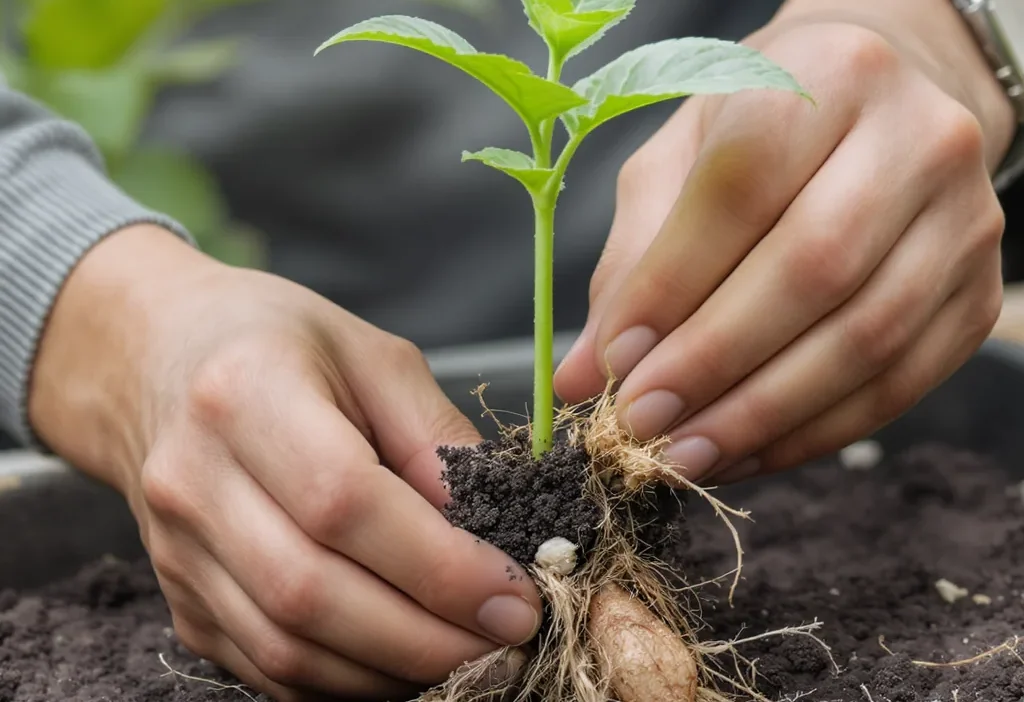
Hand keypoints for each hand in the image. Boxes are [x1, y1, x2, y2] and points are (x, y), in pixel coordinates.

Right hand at [29, 226, 540, 699]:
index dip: (438, 564)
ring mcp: (176, 551)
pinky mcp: (180, 600)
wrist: (158, 362)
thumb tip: (499, 527)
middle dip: (427, 637)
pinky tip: (402, 659)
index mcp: (245, 394)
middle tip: (508, 642)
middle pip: (311, 593)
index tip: (515, 596)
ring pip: (286, 648)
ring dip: (392, 670)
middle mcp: (192, 480)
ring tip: (468, 657)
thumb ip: (437, 439)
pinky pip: (266, 668)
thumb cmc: (279, 345)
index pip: (343, 502)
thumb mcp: (374, 358)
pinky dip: (346, 680)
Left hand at [555, 0, 1014, 484]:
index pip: (741, 190)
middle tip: (641, 424)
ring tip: (682, 455)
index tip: (613, 362)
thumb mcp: (678, 162)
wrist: (884, 116)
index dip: (672, 287)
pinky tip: (743, 452)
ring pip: (863, 340)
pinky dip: (810, 432)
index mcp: (827, 78)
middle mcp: (915, 139)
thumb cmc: (762, 133)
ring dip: (759, 415)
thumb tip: (582, 375)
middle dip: (713, 363)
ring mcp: (964, 222)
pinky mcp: (978, 295)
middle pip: (812, 270)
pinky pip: (897, 386)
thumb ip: (630, 262)